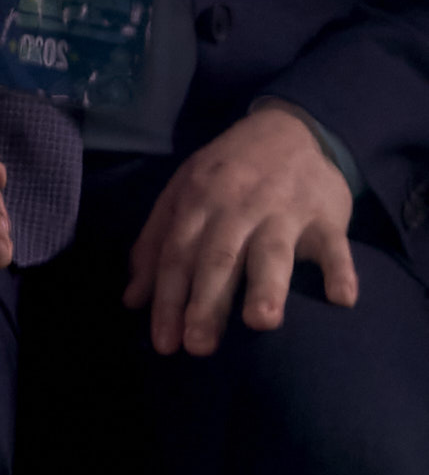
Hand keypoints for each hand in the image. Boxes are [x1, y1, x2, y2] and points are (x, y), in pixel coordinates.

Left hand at [125, 102, 357, 357]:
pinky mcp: (326, 215)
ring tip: (261, 322)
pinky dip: (339, 270)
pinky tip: (341, 299)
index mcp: (197, 202)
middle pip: (219, 258)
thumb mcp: (182, 194)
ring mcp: (284, 210)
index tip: (166, 344)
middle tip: (199, 346)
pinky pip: (335, 245)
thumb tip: (133, 299)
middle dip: (207, 302)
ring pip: (273, 251)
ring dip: (267, 286)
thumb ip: (155, 244)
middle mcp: (237, 207)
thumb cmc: (226, 173)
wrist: (289, 128)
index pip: (177, 256)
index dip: (169, 300)